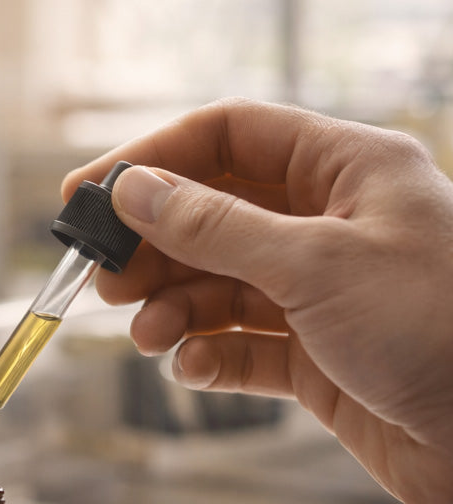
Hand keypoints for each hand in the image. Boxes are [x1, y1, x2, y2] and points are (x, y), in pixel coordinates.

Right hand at [63, 98, 452, 503]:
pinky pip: (239, 344)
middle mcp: (335, 223)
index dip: (154, 160)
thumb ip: (213, 227)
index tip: (86, 193)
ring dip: (172, 306)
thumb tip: (133, 191)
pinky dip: (206, 354)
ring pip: (219, 283)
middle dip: (154, 246)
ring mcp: (324, 292)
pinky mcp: (317, 355)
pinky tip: (192, 366)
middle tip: (102, 279)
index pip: (232, 137)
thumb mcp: (313, 264)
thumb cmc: (436, 330)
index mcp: (350, 171)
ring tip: (147, 333)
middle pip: (214, 214)